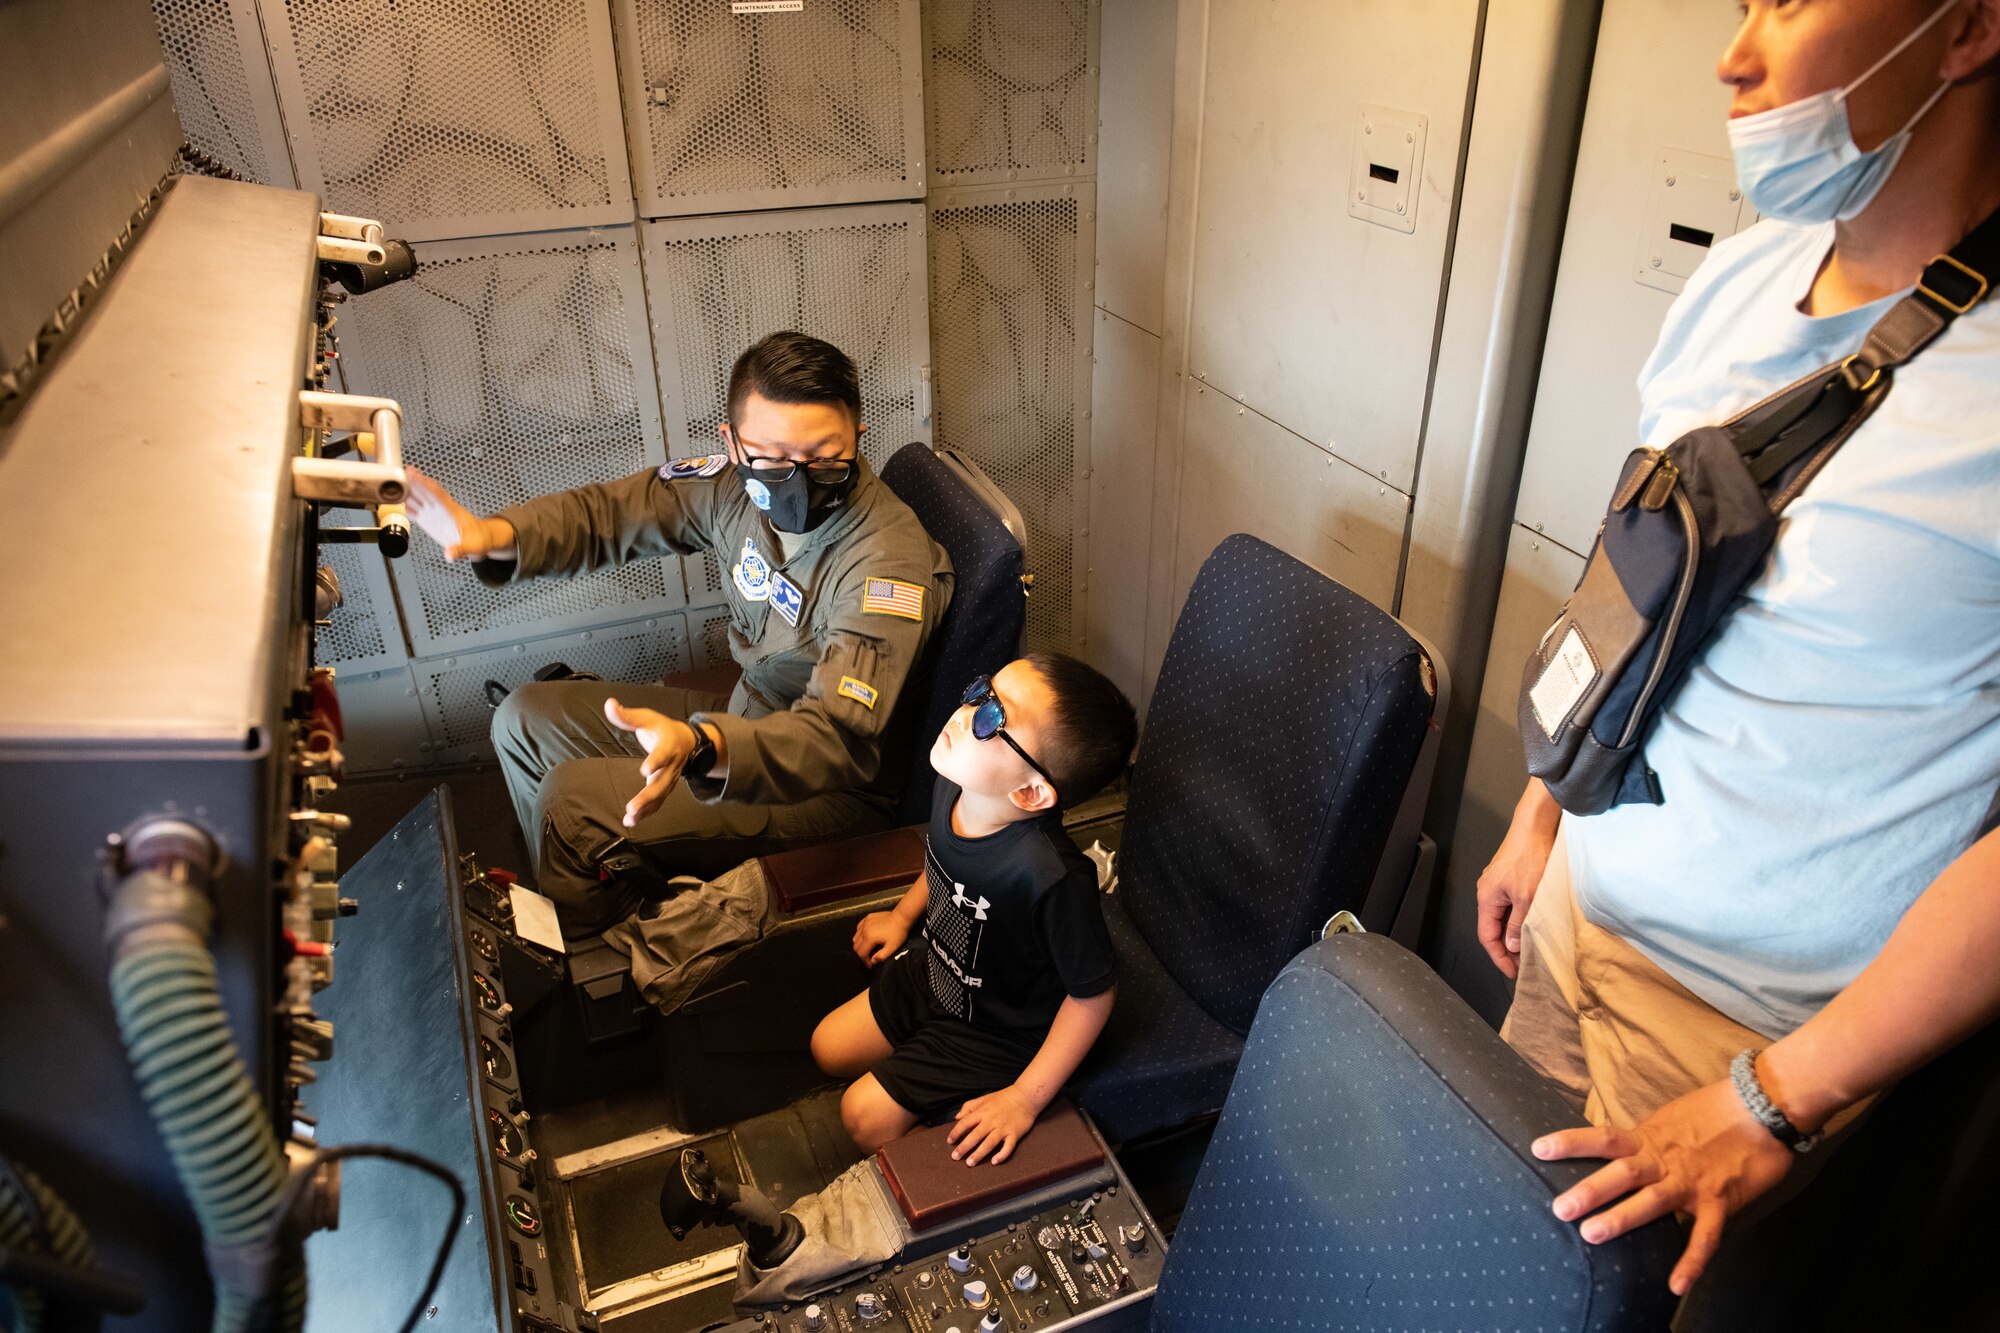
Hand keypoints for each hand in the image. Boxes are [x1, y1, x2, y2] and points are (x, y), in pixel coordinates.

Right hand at [405, 465, 511, 560]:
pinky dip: (407, 504)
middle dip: (413, 482)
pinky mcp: (430, 520)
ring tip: (395, 483)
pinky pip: (416, 509)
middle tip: (400, 472)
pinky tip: (398, 501)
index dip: (424, 484)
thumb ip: (460, 550)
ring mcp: (435, 513)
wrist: (482, 539)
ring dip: (408, 490)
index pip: (436, 494)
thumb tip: (449, 555)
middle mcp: (441, 509)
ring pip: (419, 498)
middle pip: (425, 492)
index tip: (413, 475)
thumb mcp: (473, 547)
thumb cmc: (480, 540)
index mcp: (451, 511)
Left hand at [603, 699, 696, 826]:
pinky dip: (646, 813)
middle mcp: (671, 765)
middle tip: (631, 808)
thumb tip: (608, 704)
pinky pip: (657, 803)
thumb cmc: (662, 728)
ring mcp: (670, 779)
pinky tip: (631, 821)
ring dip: (645, 809)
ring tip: (629, 819)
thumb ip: (627, 715)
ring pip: (660, 797)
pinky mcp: (666, 788)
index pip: (663, 755)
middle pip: (661, 783)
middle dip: (647, 797)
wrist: (687, 741)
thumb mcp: (647, 718)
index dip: (655, 762)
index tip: (644, 771)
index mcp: (668, 745)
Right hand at [852, 911, 909, 965]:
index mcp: (869, 937)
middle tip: (869, 957)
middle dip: (862, 954)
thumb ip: (881, 956)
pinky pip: (859, 929)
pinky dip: (860, 935)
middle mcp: (864, 930)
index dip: (865, 961)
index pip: (861, 953)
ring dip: (860, 945)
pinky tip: (867, 937)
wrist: (901, 917)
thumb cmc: (898, 933)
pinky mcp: (867, 918)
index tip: (871, 965)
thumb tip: (872, 961)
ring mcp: (865, 923)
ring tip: (868, 948)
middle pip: (856, 946)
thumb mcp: (892, 947)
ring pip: (855, 937)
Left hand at [948, 1086, 1039, 1165]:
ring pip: (989, 1143)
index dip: (956, 1132)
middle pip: (975, 1135)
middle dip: (964, 1147)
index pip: (965, 1123)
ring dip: (979, 1154)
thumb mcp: (984, 1098)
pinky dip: (1002, 1155)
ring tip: (970, 1163)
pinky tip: (994, 1162)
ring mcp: (1003, 1128)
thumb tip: (957, 1117)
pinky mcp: (1015, 1134)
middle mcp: (992, 1121)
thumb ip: (969, 1106)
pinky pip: (1008, 1147)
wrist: (1025, 1096)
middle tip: (955, 1157)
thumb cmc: (1003, 1098)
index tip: (949, 1142)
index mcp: (983, 1112)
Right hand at [1477, 814, 1557, 978]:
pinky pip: (1510, 905)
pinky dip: (1519, 919)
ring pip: (1503, 917)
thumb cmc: (1530, 856)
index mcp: (1486, 898)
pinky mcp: (1510, 877)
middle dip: (1507, 948)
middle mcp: (1488, 891)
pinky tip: (1532, 924)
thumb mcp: (1527, 898)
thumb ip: (1519, 924)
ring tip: (1530, 947)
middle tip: (1523, 964)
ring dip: (1514, 933)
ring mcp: (1499, 883)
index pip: (1487, 936)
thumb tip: (1513, 945)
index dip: (1499, 957)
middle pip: (1493, 928)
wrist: (1536, 827)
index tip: (1512, 971)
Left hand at [1534, 1077, 1794, 1294]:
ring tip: (1592, 1235)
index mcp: (1650, 1138)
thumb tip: (1616, 1150)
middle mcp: (1665, 1159)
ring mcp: (1692, 1181)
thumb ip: (1645, 1140)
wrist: (1765, 1104)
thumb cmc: (1716, 1111)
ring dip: (1622, 1218)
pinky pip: (1705, 1236)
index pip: (1604, 1138)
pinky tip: (1676, 1286)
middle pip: (1621, 1173)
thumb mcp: (1670, 1120)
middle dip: (1589, 1190)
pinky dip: (1692, 1261)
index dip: (1571, 1142)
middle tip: (1559, 1209)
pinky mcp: (1721, 1200)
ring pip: (1652, 1201)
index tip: (1538, 1149)